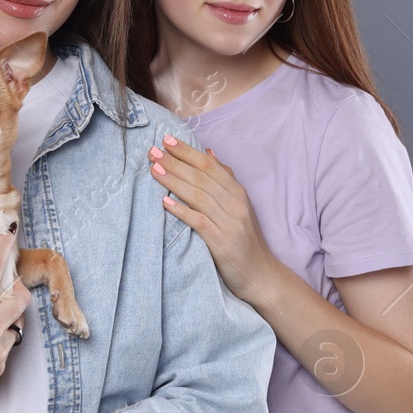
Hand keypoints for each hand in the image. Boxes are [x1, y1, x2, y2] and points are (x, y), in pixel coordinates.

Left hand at [148, 133, 279, 306]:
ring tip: (154, 170)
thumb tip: (209, 152)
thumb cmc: (245, 238)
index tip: (166, 139)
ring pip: (198, 196)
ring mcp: (229, 223)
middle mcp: (235, 205)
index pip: (209, 165)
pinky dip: (181, 210)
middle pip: (201, 178)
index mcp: (238, 193)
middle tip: (152, 151)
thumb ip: (225, 179)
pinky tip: (165, 202)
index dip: (187, 151)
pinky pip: (198, 222)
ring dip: (174, 181)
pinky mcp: (221, 242)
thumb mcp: (240, 206)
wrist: (259, 273)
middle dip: (175, 162)